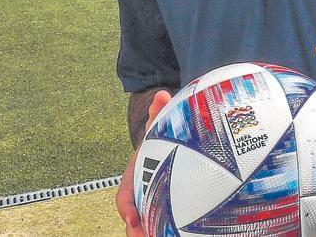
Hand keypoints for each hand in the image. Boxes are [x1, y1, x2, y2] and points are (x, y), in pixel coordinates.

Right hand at [115, 90, 170, 236]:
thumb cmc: (161, 140)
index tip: (132, 217)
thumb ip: (158, 112)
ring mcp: (152, 203)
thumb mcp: (158, 127)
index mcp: (132, 180)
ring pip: (149, 225)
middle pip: (134, 220)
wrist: (164, 148)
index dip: (126, 209)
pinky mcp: (166, 208)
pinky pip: (167, 222)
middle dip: (137, 231)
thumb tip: (162, 93)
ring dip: (154, 234)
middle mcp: (139, 195)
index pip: (123, 198)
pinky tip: (192, 233)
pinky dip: (173, 230)